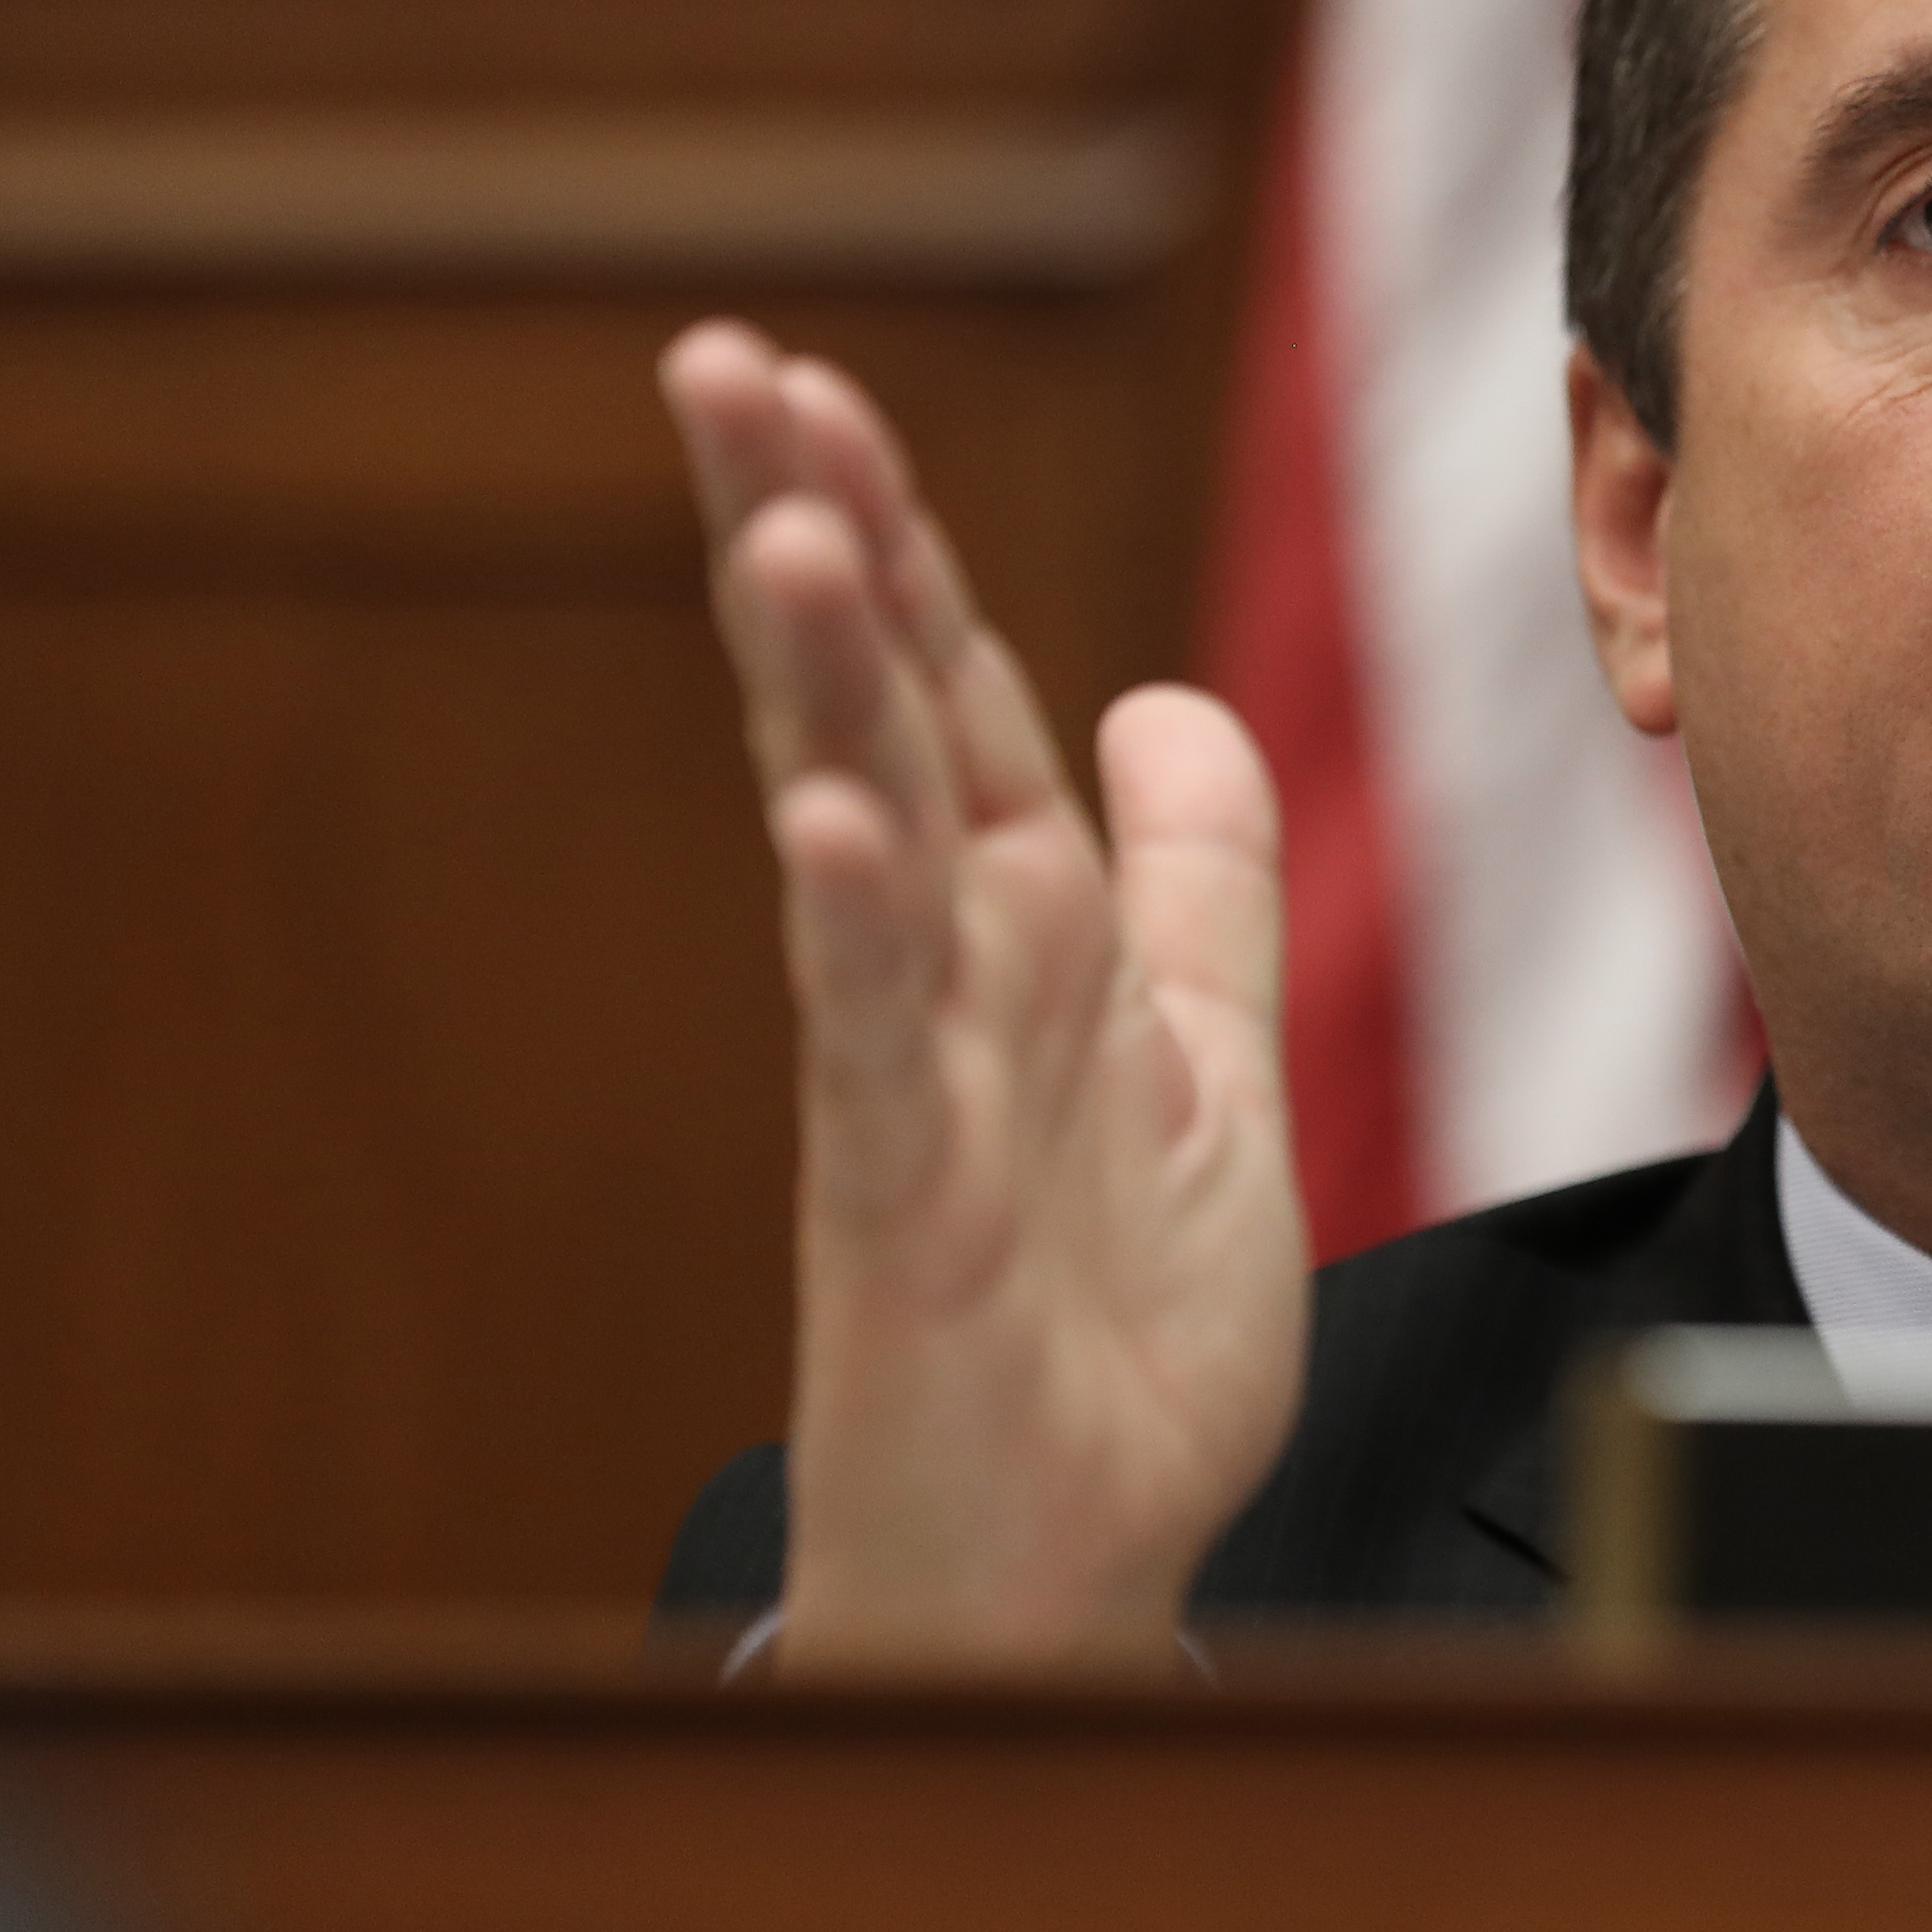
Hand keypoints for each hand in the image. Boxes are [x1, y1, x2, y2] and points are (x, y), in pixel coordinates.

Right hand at [660, 321, 1307, 1668]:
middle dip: (810, 540)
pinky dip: (862, 931)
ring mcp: (913, 1085)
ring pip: (861, 847)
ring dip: (819, 691)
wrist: (1082, 1565)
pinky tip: (832, 819)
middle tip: (723, 366)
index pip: (954, 692)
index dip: (898, 540)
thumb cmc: (1114, 1328)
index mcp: (1025, 931)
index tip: (816, 386)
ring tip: (777, 530)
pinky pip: (879, 1050)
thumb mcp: (1208, 1062)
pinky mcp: (906, 1212)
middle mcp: (950, 978)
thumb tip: (1163, 700)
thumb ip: (1194, 886)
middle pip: (878, 719)